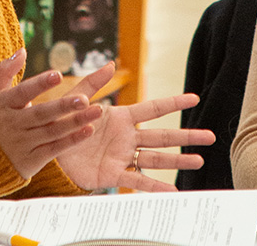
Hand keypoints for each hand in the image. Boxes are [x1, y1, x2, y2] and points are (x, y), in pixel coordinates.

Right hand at [0, 49, 104, 178]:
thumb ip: (5, 71)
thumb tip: (23, 50)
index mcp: (4, 105)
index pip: (23, 92)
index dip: (40, 84)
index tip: (58, 74)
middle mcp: (14, 124)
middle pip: (41, 114)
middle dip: (63, 106)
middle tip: (85, 98)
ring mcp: (24, 143)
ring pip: (52, 131)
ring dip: (75, 122)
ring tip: (98, 110)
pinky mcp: (32, 160)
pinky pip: (54, 149)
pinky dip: (72, 141)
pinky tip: (89, 130)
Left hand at [54, 63, 215, 190]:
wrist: (46, 147)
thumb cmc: (62, 121)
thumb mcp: (76, 99)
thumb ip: (93, 83)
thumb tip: (112, 65)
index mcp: (120, 117)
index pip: (152, 109)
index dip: (173, 103)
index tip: (194, 98)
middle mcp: (126, 137)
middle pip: (162, 136)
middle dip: (186, 136)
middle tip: (210, 136)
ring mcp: (121, 156)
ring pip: (155, 158)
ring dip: (177, 160)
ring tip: (199, 161)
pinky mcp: (112, 174)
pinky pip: (136, 180)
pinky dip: (154, 186)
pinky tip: (172, 191)